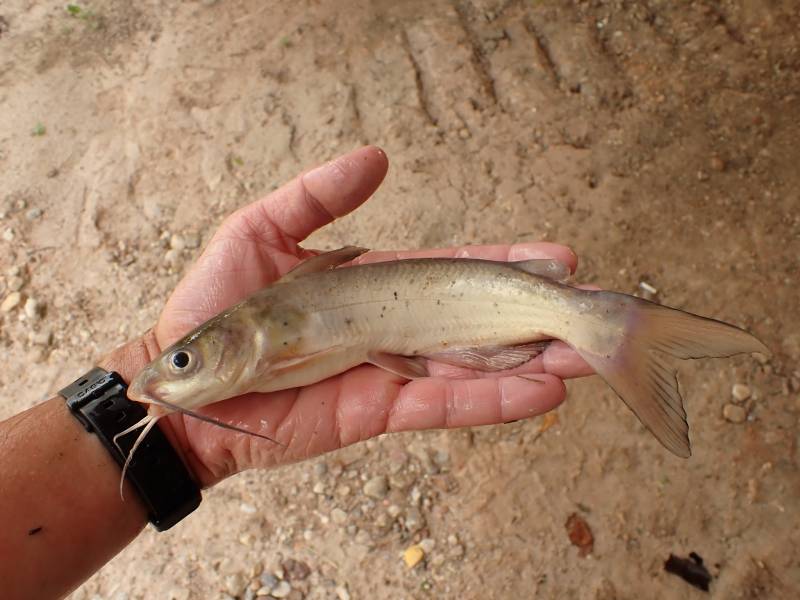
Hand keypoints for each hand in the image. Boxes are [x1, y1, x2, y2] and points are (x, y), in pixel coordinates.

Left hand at [102, 146, 590, 486]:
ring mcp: (392, 371)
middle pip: (478, 320)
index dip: (505, 263)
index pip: (454, 269)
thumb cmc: (218, 304)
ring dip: (532, 362)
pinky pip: (444, 407)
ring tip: (586, 357)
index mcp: (377, 284)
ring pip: (474, 366)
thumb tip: (379, 157)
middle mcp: (395, 327)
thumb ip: (319, 195)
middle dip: (535, 316)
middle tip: (590, 309)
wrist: (192, 383)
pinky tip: (543, 394)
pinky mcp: (380, 411)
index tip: (557, 257)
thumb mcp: (262, 230)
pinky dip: (493, 402)